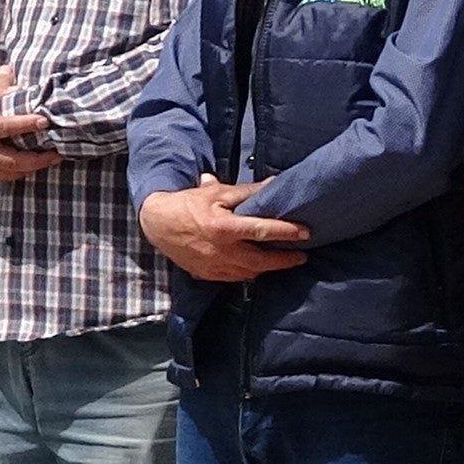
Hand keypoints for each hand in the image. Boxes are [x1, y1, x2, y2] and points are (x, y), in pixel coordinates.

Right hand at [0, 71, 55, 182]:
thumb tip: (10, 73)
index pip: (6, 127)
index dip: (26, 124)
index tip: (44, 120)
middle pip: (15, 161)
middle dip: (39, 160)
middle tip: (58, 153)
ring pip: (11, 174)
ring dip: (32, 169)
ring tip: (49, 161)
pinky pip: (2, 179)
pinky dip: (17, 175)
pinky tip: (30, 168)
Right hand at [140, 176, 307, 282]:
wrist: (157, 224)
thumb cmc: (188, 205)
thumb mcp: (218, 193)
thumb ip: (247, 192)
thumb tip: (274, 184)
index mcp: (224, 229)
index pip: (263, 232)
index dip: (287, 232)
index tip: (305, 233)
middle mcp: (221, 252)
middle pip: (262, 262)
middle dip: (285, 260)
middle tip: (302, 256)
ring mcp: (214, 267)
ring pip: (250, 273)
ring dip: (268, 268)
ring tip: (283, 261)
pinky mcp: (208, 275)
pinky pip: (235, 278)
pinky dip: (250, 273)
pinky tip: (258, 267)